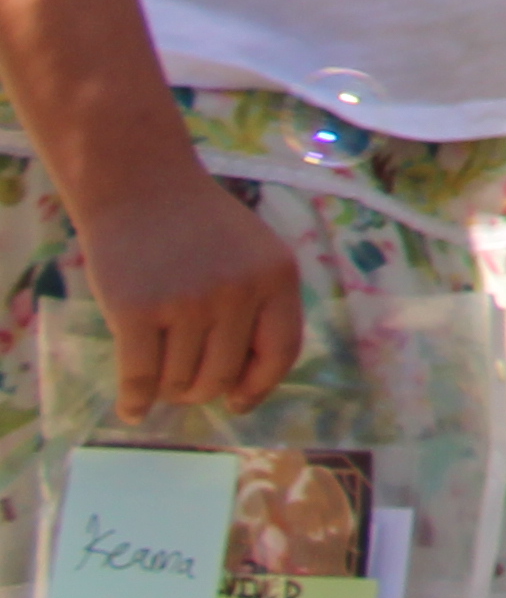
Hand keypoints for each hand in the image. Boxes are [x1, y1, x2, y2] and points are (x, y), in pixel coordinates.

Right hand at [77, 170, 302, 418]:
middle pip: (223, 375)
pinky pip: (140, 379)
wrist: (139, 187)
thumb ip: (259, 307)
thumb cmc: (197, 226)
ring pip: (180, 381)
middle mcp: (238, 291)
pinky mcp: (136, 311)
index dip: (260, 387)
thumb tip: (245, 385)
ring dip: (167, 390)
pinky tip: (133, 409)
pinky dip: (135, 402)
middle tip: (184, 384)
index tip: (238, 402)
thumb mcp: (253, 254)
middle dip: (201, 390)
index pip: (281, 352)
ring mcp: (188, 302)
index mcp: (277, 275)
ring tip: (158, 375)